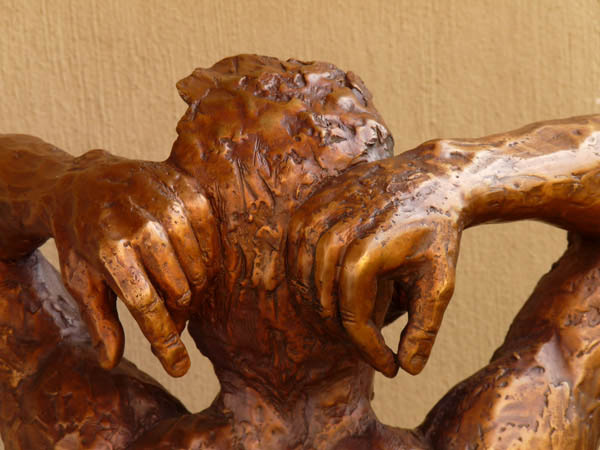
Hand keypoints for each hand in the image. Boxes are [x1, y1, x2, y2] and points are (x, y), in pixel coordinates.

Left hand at [49, 151, 217, 375]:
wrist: (83, 180)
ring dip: (194, 287)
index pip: (146, 304)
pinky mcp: (183, 186)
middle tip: (168, 312)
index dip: (165, 340)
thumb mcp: (80, 280)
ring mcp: (163, 200)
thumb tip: (111, 362)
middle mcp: (138, 222)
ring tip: (179, 289)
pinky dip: (207, 255)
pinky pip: (210, 233)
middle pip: (178, 288)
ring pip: (198, 264)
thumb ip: (99, 320)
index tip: (179, 367)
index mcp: (107, 249)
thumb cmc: (82, 237)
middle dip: (177, 312)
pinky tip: (193, 262)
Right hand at [288, 146, 462, 375]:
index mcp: (369, 252)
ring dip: (311, 302)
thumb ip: (425, 328)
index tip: (388, 366)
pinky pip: (294, 242)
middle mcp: (340, 230)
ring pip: (301, 270)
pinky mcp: (316, 200)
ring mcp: (324, 211)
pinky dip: (298, 268)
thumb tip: (408, 369)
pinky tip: (313, 285)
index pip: (352, 315)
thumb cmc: (436, 234)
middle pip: (321, 296)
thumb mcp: (440, 282)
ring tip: (332, 323)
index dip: (367, 348)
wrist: (431, 180)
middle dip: (338, 330)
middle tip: (357, 345)